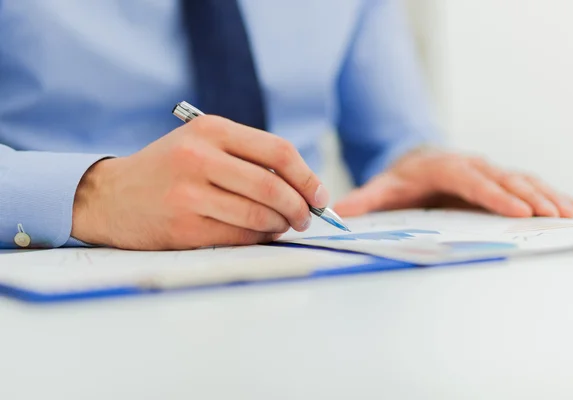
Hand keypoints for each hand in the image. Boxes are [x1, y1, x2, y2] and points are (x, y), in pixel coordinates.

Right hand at [72, 116, 328, 249]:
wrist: (110, 196)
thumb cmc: (167, 169)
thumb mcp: (201, 144)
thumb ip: (246, 156)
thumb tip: (300, 186)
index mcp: (211, 130)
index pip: (277, 151)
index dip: (307, 176)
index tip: (320, 195)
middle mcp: (200, 158)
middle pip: (272, 187)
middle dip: (300, 207)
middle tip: (306, 217)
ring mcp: (189, 194)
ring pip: (258, 216)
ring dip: (281, 226)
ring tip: (284, 226)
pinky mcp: (184, 227)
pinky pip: (238, 237)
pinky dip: (259, 239)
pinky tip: (261, 235)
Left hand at [334, 149, 572, 217]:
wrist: (414, 159)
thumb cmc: (401, 178)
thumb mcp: (381, 187)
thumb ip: (364, 199)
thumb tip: (339, 212)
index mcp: (443, 168)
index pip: (470, 179)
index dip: (493, 194)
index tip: (516, 209)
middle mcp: (469, 166)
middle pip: (502, 178)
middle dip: (529, 195)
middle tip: (553, 214)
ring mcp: (485, 171)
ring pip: (519, 179)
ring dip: (545, 194)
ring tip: (569, 211)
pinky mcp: (496, 179)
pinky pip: (525, 184)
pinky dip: (548, 193)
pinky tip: (571, 204)